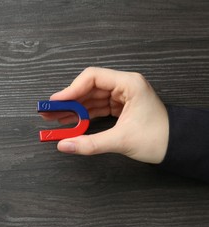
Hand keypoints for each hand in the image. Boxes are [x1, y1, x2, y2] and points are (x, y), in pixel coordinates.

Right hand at [42, 67, 168, 163]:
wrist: (178, 147)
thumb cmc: (159, 138)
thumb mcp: (121, 140)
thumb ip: (89, 143)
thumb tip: (64, 145)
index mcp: (129, 84)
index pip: (93, 77)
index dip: (71, 89)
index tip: (56, 101)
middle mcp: (124, 86)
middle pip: (89, 88)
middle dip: (69, 101)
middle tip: (50, 111)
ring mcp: (122, 96)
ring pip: (91, 98)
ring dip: (74, 109)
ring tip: (56, 118)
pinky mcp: (121, 107)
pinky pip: (97, 107)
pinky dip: (84, 115)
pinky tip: (71, 122)